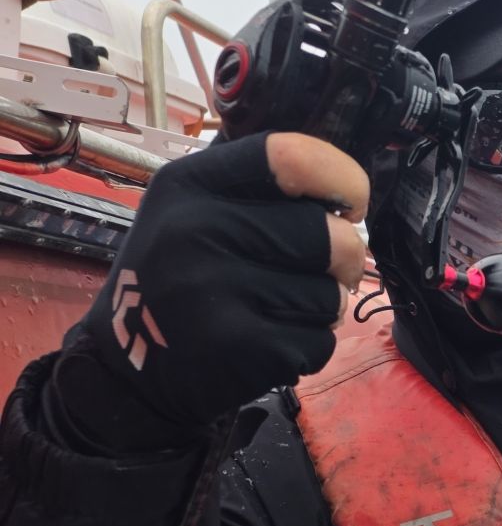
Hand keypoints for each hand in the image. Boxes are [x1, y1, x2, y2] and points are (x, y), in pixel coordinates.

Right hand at [66, 132, 367, 442]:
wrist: (126, 369)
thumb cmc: (181, 280)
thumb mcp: (194, 213)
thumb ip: (261, 194)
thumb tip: (346, 199)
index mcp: (189, 184)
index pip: (291, 157)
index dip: (342, 180)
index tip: (350, 206)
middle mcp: (195, 229)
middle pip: (329, 234)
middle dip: (346, 259)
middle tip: (327, 273)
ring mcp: (213, 289)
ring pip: (329, 294)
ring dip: (322, 309)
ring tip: (277, 312)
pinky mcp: (238, 347)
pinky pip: (319, 342)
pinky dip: (308, 348)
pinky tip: (268, 346)